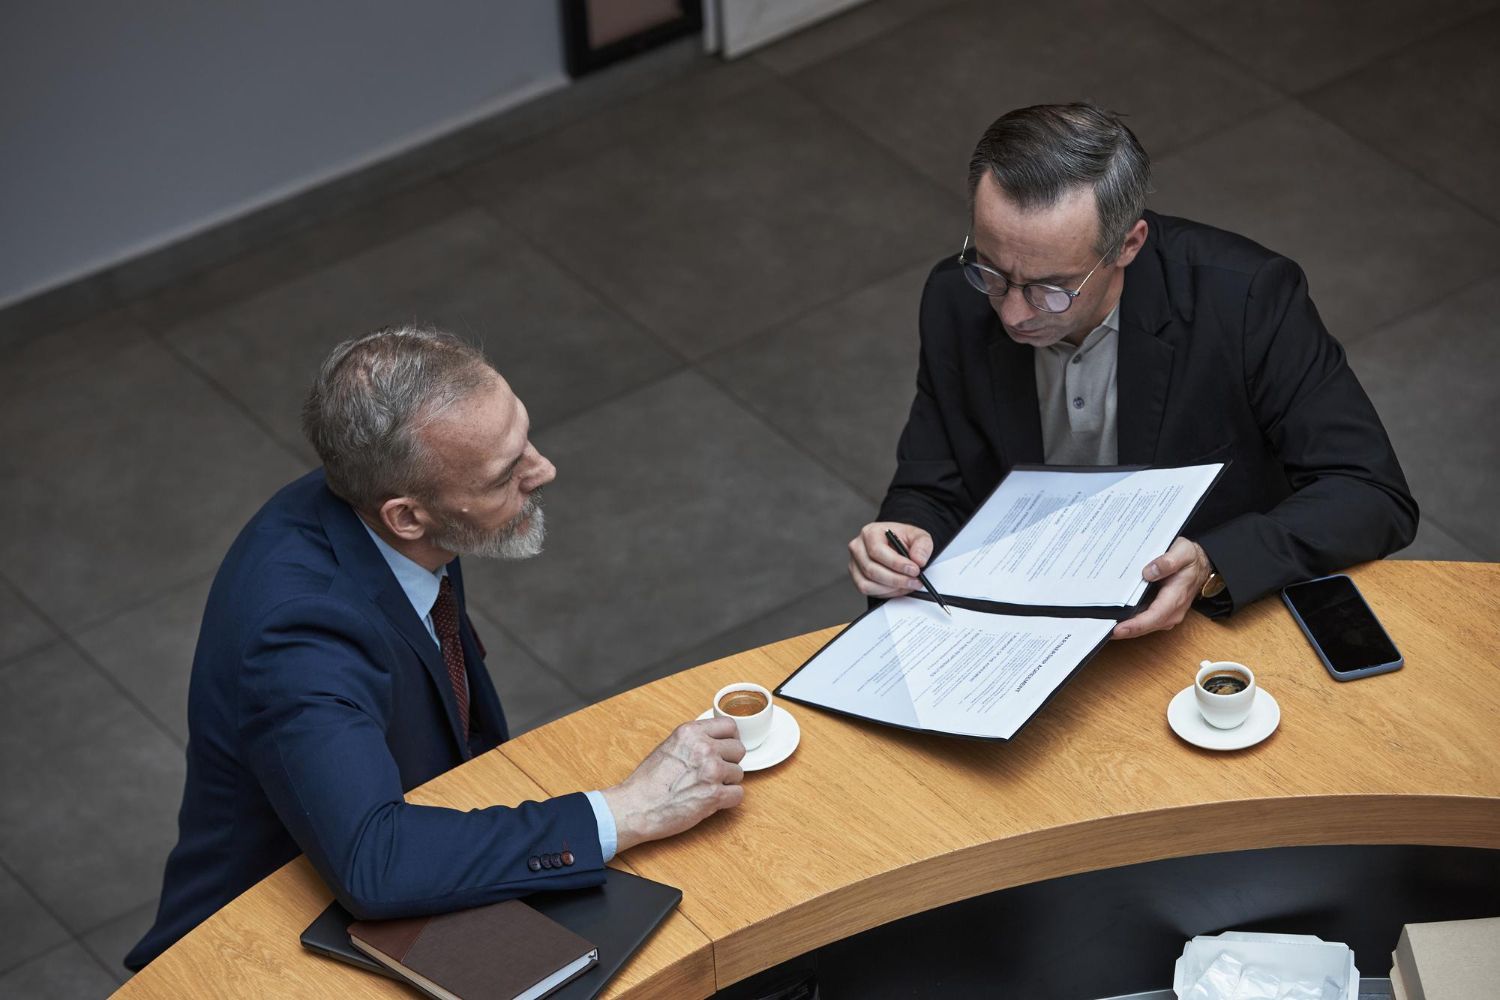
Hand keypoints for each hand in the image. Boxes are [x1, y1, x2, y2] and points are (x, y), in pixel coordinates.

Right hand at [601, 718, 744, 853]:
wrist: (636, 807)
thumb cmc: (647, 782)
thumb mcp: (668, 746)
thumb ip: (693, 741)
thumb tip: (713, 742)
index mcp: (691, 732)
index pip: (729, 725)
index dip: (730, 739)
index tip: (726, 748)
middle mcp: (704, 748)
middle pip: (739, 749)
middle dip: (730, 762)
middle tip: (715, 773)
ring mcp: (711, 771)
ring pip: (739, 773)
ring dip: (727, 782)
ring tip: (706, 788)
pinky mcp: (715, 795)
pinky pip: (738, 794)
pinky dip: (728, 800)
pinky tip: (711, 801)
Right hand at [848, 522, 934, 597]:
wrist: (897, 545)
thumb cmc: (903, 539)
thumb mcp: (918, 536)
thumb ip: (922, 546)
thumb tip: (918, 560)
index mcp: (870, 532)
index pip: (877, 550)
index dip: (896, 563)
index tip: (914, 570)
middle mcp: (858, 547)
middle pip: (871, 570)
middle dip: (897, 579)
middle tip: (914, 581)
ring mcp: (855, 564)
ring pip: (868, 583)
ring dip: (891, 588)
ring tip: (908, 584)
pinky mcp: (857, 577)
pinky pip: (867, 590)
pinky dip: (885, 592)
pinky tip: (898, 588)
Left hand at [1112, 536, 1212, 639]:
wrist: (1201, 564)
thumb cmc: (1191, 559)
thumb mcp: (1183, 552)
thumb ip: (1168, 561)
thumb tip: (1149, 572)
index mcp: (1176, 597)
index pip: (1154, 616)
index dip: (1135, 625)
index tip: (1117, 629)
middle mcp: (1172, 611)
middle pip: (1145, 626)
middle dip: (1124, 631)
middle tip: (1100, 630)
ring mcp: (1166, 614)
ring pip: (1143, 626)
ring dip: (1125, 628)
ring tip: (1102, 626)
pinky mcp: (1160, 612)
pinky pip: (1143, 621)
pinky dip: (1129, 622)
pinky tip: (1113, 619)